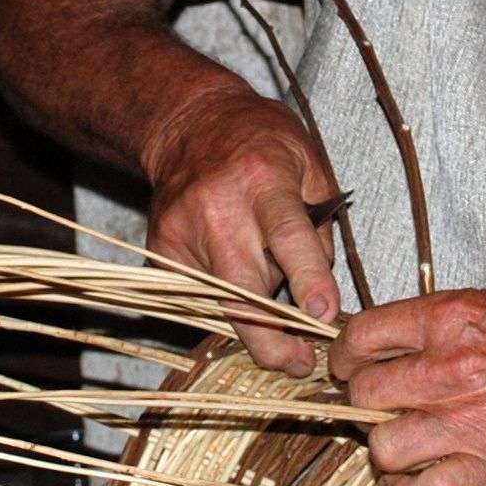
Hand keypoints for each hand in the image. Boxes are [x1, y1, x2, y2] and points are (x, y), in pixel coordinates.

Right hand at [139, 84, 341, 373]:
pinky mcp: (162, 251)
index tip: (323, 317)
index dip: (308, 281)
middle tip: (300, 362)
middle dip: (272, 338)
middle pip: (244, 291)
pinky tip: (238, 281)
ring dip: (253, 321)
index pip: (288, 238)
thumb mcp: (308, 162)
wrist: (188, 123)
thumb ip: (322, 224)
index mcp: (263, 180)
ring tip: (275, 320)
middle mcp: (218, 208)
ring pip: (221, 303)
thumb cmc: (259, 140)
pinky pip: (200, 296)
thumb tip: (322, 287)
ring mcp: (182, 232)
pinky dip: (226, 301)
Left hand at [328, 288, 485, 485]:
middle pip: (364, 395)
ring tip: (402, 452)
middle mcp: (451, 367)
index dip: (349, 357)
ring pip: (382, 448)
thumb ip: (453, 323)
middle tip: (382, 412)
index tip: (354, 368)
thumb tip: (406, 337)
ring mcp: (470, 421)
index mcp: (453, 317)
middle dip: (364, 406)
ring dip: (386, 454)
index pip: (362, 337)